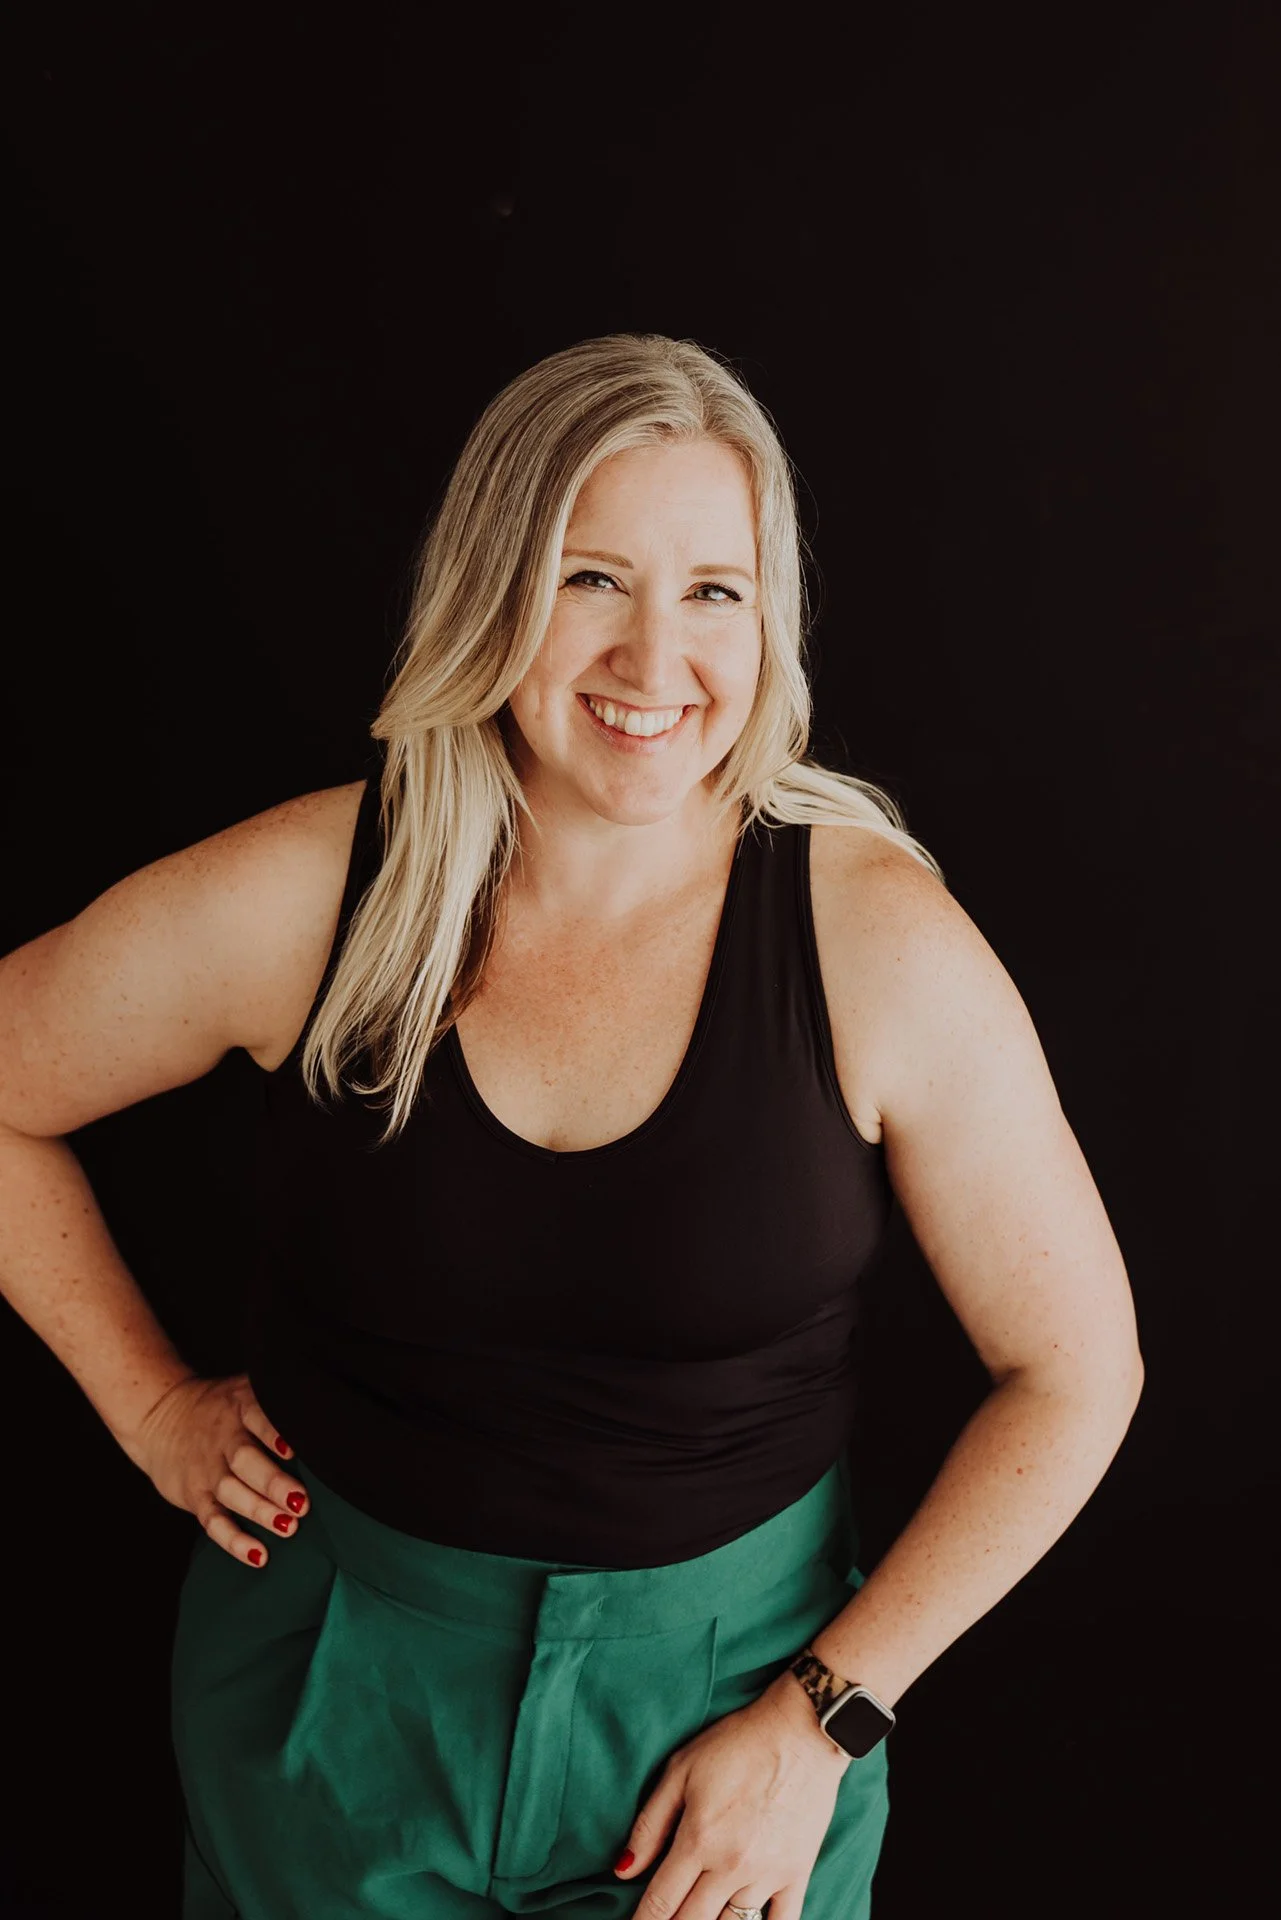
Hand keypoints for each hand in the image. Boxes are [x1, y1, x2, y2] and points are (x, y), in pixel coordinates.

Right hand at [130, 1371, 308, 1567]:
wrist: (161, 1415)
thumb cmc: (223, 1408)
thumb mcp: (245, 1389)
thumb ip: (278, 1403)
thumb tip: (332, 1416)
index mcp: (239, 1406)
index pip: (256, 1415)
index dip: (273, 1431)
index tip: (292, 1448)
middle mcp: (222, 1438)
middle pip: (244, 1460)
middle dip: (273, 1482)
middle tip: (301, 1501)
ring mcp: (207, 1469)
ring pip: (231, 1492)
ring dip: (259, 1511)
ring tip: (288, 1527)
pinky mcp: (195, 1496)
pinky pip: (213, 1521)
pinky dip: (234, 1541)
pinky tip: (259, 1556)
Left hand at [613, 1673, 849, 1918]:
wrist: (801, 1731)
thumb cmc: (737, 1743)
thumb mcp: (681, 1770)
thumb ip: (650, 1824)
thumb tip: (624, 1870)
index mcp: (698, 1839)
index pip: (660, 1902)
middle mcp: (731, 1866)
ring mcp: (767, 1874)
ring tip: (700, 1916)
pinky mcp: (797, 1874)